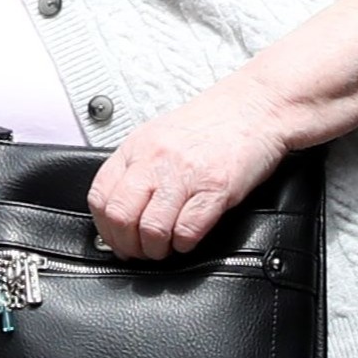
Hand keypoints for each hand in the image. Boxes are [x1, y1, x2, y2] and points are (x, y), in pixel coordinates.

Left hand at [86, 81, 287, 261]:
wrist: (257, 106)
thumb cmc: (214, 123)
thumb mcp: (160, 136)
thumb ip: (138, 168)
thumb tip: (119, 210)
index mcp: (138, 147)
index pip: (100, 197)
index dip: (105, 228)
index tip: (116, 240)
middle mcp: (157, 160)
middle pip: (121, 217)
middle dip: (127, 245)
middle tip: (139, 251)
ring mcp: (186, 174)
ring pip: (152, 229)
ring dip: (156, 250)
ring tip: (165, 248)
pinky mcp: (216, 188)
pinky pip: (188, 231)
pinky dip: (184, 244)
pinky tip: (188, 239)